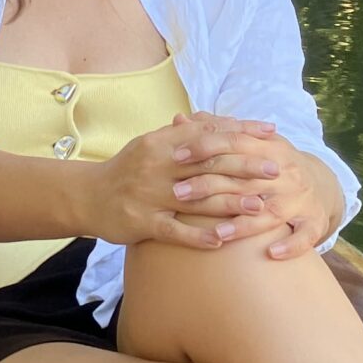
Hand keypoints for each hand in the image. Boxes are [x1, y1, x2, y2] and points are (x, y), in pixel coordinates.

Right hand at [75, 113, 281, 248]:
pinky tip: (222, 241)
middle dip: (244, 166)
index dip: (241, 132)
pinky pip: (173, 230)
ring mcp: (149, 194)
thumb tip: (221, 121)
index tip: (270, 134)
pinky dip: (198, 236)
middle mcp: (156, 165)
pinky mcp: (141, 221)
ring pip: (196, 198)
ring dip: (230, 203)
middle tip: (275, 170)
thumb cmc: (128, 169)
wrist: (87, 196)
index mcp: (161, 141)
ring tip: (260, 206)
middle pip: (208, 163)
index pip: (208, 133)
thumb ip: (186, 133)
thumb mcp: (153, 143)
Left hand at [170, 122, 340, 259]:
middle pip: (245, 179)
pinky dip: (290, 245)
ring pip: (272, 211)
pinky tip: (271, 254)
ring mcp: (300, 199)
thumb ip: (216, 132)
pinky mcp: (314, 222)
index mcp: (271, 149)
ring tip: (217, 233)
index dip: (205, 147)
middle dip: (210, 186)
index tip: (175, 156)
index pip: (236, 143)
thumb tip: (180, 119)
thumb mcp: (253, 142)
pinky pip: (305, 236)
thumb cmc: (273, 163)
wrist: (321, 184)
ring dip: (244, 224)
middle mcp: (286, 173)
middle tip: (178, 194)